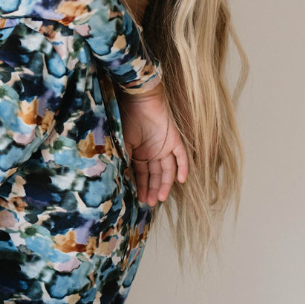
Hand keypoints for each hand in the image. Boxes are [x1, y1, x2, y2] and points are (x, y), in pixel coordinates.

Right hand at [117, 85, 188, 206]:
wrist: (138, 99)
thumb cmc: (126, 119)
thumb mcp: (122, 144)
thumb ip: (124, 160)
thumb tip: (121, 179)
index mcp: (140, 153)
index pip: (143, 175)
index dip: (141, 187)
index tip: (139, 200)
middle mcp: (154, 152)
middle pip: (156, 175)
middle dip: (153, 190)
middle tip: (150, 203)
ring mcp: (165, 146)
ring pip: (168, 170)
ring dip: (166, 184)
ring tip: (161, 198)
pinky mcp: (175, 140)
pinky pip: (182, 156)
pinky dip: (183, 167)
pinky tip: (181, 180)